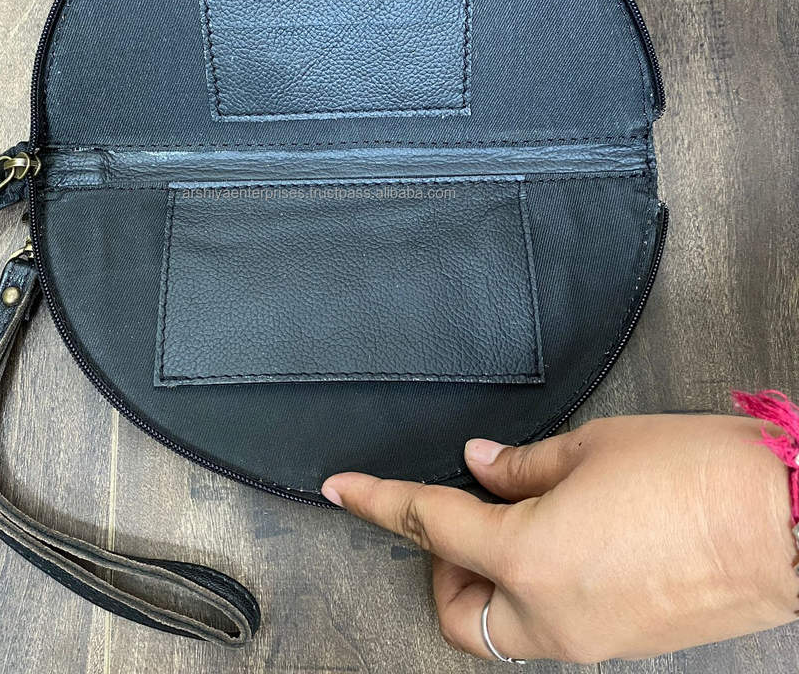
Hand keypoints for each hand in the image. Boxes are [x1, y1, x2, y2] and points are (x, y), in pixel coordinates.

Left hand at [322, 414, 798, 661]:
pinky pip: (551, 629)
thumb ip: (521, 466)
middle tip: (463, 513)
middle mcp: (551, 615)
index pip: (431, 524)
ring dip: (488, 582)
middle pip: (459, 611)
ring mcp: (589, 640)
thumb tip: (480, 465)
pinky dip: (534, 591)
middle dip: (442, 568)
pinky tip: (561, 539)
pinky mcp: (623, 645)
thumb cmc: (694, 473)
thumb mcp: (592, 449)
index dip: (378, 501)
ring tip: (515, 524)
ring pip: (504, 628)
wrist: (792, 522)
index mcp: (529, 557)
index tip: (341, 488)